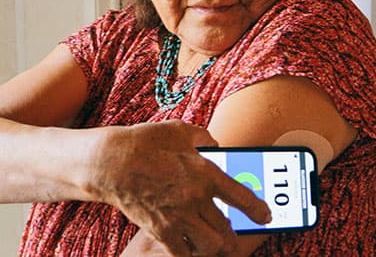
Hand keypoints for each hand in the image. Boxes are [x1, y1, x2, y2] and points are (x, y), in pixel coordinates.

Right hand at [88, 120, 270, 255]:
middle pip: (226, 228)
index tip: (265, 216)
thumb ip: (205, 139)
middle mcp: (195, 198)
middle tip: (236, 236)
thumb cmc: (145, 142)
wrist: (110, 162)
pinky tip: (189, 248)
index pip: (241, 197)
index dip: (257, 210)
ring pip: (209, 245)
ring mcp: (177, 216)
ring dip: (215, 246)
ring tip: (215, 244)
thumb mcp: (182, 130)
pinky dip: (188, 253)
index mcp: (206, 173)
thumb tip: (215, 145)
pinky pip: (181, 252)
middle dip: (235, 236)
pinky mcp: (159, 229)